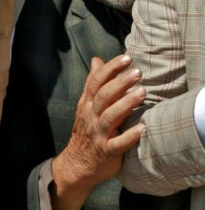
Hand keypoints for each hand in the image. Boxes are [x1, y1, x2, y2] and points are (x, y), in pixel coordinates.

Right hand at [50, 54, 145, 209]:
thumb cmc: (87, 129)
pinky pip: (118, 144)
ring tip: (142, 93)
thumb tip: (97, 60)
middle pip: (104, 96)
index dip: (110, 69)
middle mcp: (91, 116)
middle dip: (120, 83)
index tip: (126, 57)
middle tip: (137, 72)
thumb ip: (93, 83)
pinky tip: (142, 128)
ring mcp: (98, 134)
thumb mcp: (85, 105)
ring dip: (126, 104)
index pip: (96, 82)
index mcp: (87, 104)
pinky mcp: (107, 152)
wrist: (78, 163)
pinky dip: (129, 136)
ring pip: (110, 117)